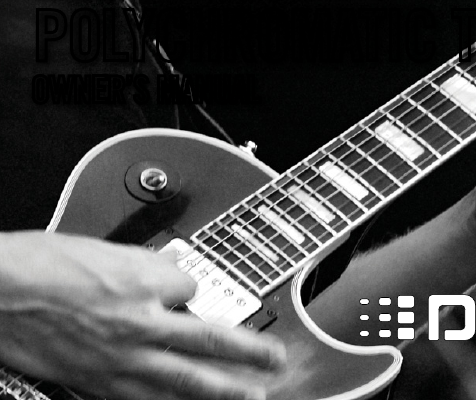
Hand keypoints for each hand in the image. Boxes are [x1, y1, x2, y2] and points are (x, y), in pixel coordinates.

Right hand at [0, 231, 284, 399]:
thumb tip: (173, 278)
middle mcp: (138, 324)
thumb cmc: (41, 265)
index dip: (193, 289)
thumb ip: (147, 267)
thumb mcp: (103, 249)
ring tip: (252, 397)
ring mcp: (120, 360)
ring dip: (223, 391)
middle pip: (207, 342)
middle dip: (248, 353)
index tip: (189, 291)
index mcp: (142, 283)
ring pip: (183, 381)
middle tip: (277, 361)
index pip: (190, 287)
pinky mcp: (97, 383)